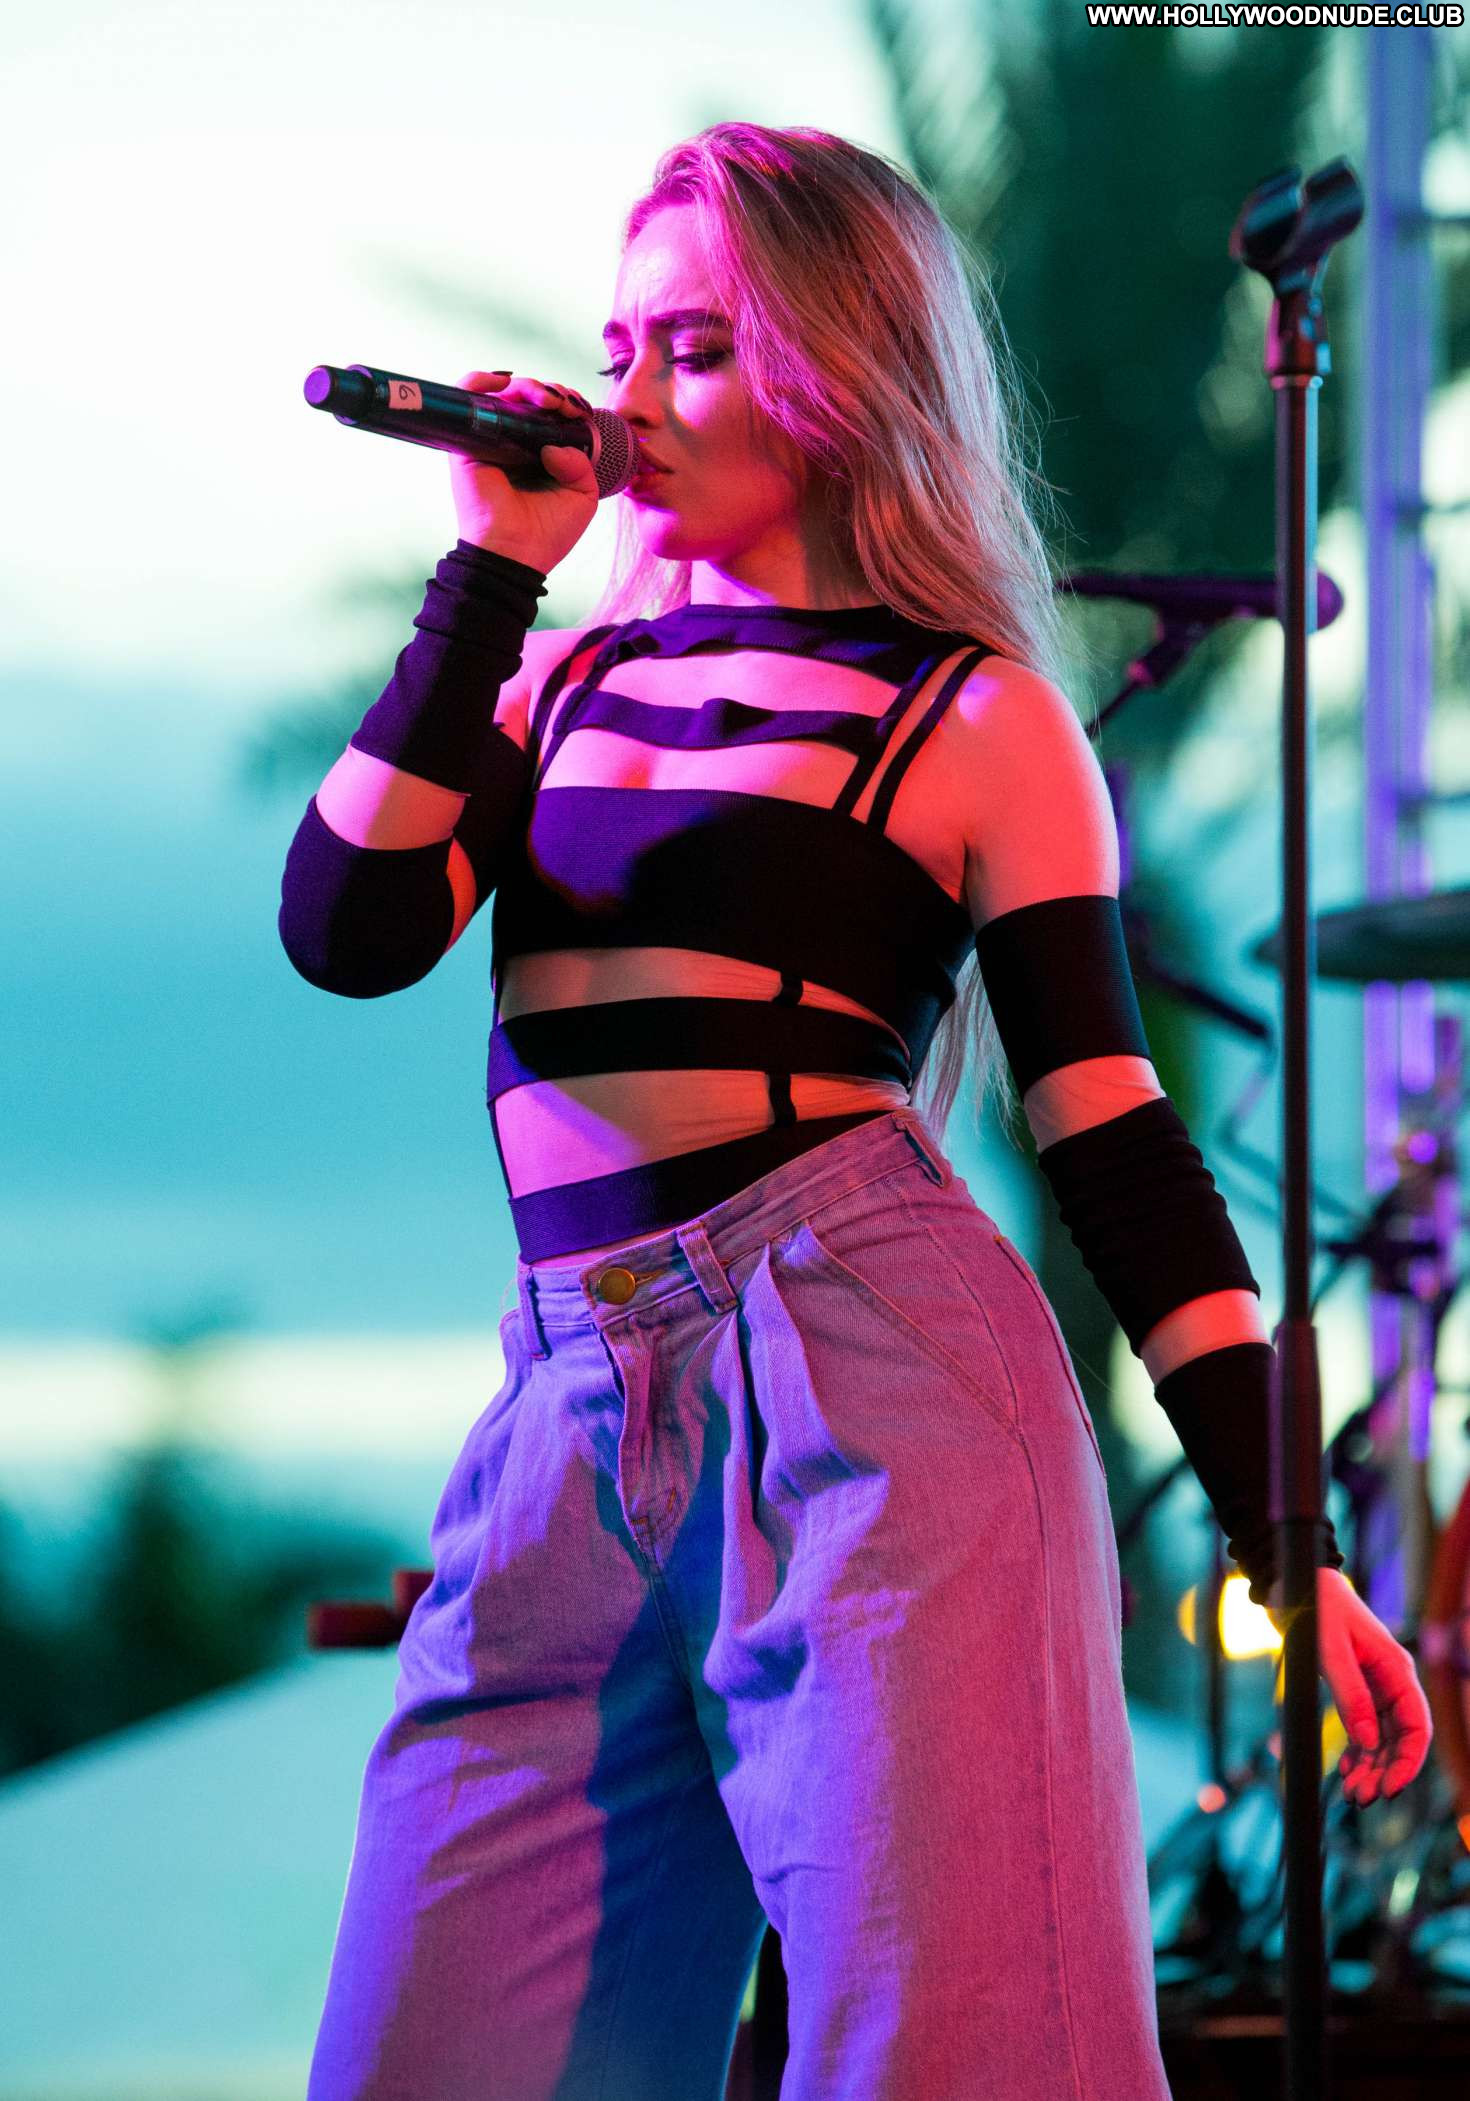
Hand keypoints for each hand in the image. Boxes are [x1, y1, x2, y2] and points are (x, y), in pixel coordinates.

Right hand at [449, 370, 600, 575]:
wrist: (516, 555)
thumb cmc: (548, 533)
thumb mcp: (582, 496)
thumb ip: (582, 463)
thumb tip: (557, 444)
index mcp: (539, 454)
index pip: (550, 413)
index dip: (566, 403)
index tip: (579, 411)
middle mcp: (513, 444)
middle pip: (528, 399)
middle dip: (552, 392)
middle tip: (565, 405)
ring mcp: (489, 441)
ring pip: (503, 394)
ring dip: (527, 386)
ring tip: (547, 399)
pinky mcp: (467, 443)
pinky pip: (466, 398)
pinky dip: (480, 381)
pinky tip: (504, 383)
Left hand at [1272, 1569, 1432, 1804]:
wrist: (1295, 1581)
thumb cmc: (1318, 1607)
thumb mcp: (1330, 1651)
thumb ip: (1351, 1695)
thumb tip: (1369, 1744)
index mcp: (1397, 1670)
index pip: (1416, 1726)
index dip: (1408, 1762)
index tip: (1388, 1788)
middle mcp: (1391, 1681)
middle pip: (1399, 1739)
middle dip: (1385, 1772)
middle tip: (1360, 1798)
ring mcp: (1373, 1686)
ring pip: (1380, 1738)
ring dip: (1369, 1767)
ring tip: (1351, 1793)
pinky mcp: (1353, 1688)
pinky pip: (1362, 1729)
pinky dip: (1355, 1751)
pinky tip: (1344, 1769)